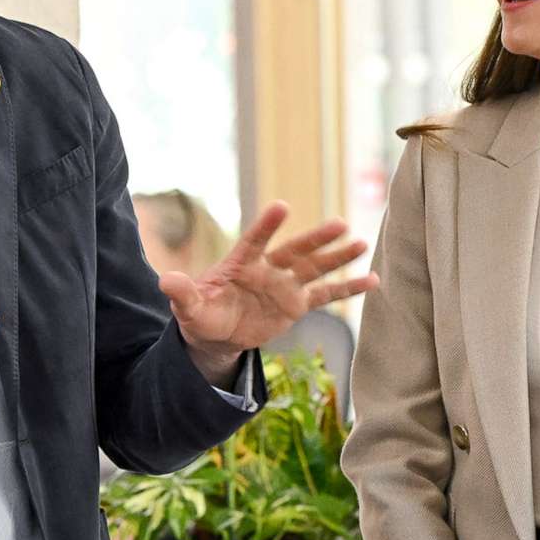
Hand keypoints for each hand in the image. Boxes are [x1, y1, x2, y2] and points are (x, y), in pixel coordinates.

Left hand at [160, 202, 376, 380]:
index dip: (267, 225)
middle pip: (296, 251)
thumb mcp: (188, 307)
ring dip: (338, 257)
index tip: (282, 206)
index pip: (255, 240)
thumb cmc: (201, 314)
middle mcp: (268, 269)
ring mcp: (285, 285)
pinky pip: (327, 295)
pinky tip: (373, 280)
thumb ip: (183, 293)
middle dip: (316, 239)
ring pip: (316, 268)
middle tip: (339, 224)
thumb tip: (166, 280)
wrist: (218, 334)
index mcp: (241, 263)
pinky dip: (349, 288)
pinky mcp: (297, 303)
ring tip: (363, 243)